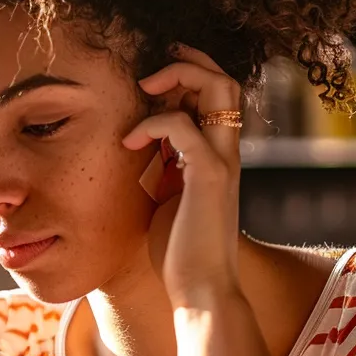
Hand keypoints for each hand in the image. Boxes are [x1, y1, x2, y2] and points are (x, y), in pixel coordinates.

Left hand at [123, 44, 243, 307]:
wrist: (201, 293)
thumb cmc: (179, 254)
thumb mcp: (167, 198)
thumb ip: (163, 168)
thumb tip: (139, 148)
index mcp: (217, 157)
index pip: (217, 95)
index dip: (190, 75)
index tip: (154, 77)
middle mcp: (226, 152)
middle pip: (225, 79)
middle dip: (189, 62)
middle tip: (150, 71)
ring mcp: (222, 162)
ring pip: (219, 88)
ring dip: (178, 76)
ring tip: (144, 88)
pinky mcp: (209, 177)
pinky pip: (183, 126)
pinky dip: (151, 124)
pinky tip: (129, 143)